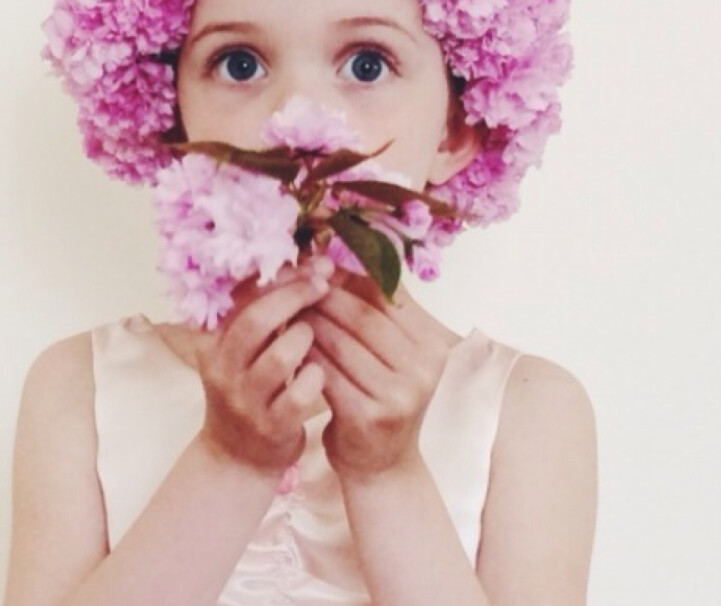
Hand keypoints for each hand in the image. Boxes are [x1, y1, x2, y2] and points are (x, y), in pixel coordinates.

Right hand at [194, 261, 332, 476]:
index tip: (315, 264)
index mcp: (213, 339)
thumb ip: (265, 310)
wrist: (238, 456)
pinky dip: (316, 377)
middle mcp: (222, 367)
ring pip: (279, 357)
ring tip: (315, 333)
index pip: (241, 294)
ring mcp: (245, 400)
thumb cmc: (251, 386)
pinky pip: (298, 396)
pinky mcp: (269, 427)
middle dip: (295, 296)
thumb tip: (311, 262)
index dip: (280, 274)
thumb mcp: (244, 348)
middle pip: (255, 320)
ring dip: (305, 337)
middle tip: (324, 285)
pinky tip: (321, 372)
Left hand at [305, 273, 453, 481]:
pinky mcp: (370, 417)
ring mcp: (400, 395)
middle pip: (364, 317)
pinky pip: (327, 373)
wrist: (382, 466)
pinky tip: (288, 347)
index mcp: (432, 344)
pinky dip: (305, 356)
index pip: (387, 296)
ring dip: (309, 323)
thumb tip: (338, 255)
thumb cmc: (381, 396)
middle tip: (295, 284)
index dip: (350, 277)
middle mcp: (424, 368)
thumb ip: (375, 311)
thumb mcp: (392, 354)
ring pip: (341, 343)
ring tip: (287, 310)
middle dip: (325, 298)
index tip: (318, 265)